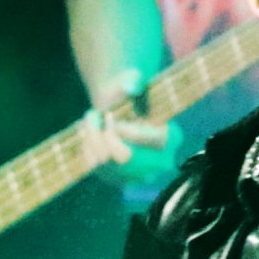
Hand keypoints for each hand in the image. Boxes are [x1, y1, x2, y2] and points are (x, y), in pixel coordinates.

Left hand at [86, 71, 180, 185]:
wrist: (115, 105)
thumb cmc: (127, 91)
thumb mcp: (131, 79)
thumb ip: (133, 81)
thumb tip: (132, 87)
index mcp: (172, 138)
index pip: (153, 142)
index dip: (128, 130)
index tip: (110, 115)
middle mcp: (159, 162)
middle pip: (126, 158)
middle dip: (105, 135)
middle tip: (97, 115)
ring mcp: (138, 175)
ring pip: (105, 163)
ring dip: (92, 136)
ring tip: (91, 117)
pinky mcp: (118, 179)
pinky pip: (95, 166)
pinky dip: (87, 145)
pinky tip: (89, 131)